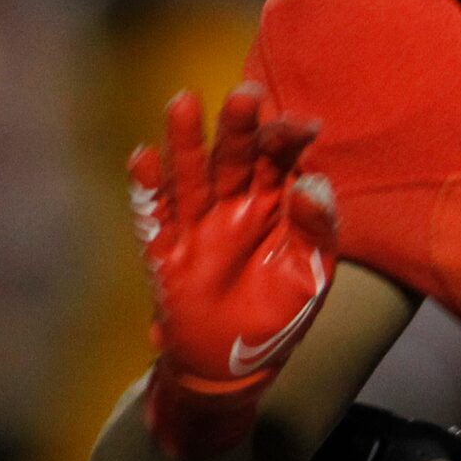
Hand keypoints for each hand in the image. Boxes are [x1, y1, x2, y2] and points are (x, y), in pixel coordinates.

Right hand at [129, 87, 336, 457]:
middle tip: (246, 96)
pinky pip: (154, 214)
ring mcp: (197, 223)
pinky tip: (144, 158)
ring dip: (186, 141)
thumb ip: (317, 230)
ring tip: (183, 103)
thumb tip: (315, 183)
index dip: (288, 139)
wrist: (235, 364)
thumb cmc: (280, 313)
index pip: (280, 158)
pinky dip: (147, 187)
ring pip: (191, 173)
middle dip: (238, 126)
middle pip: (235, 155)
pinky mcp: (165, 249)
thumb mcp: (311, 274)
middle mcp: (234, 203)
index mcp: (275, 202)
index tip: (304, 125)